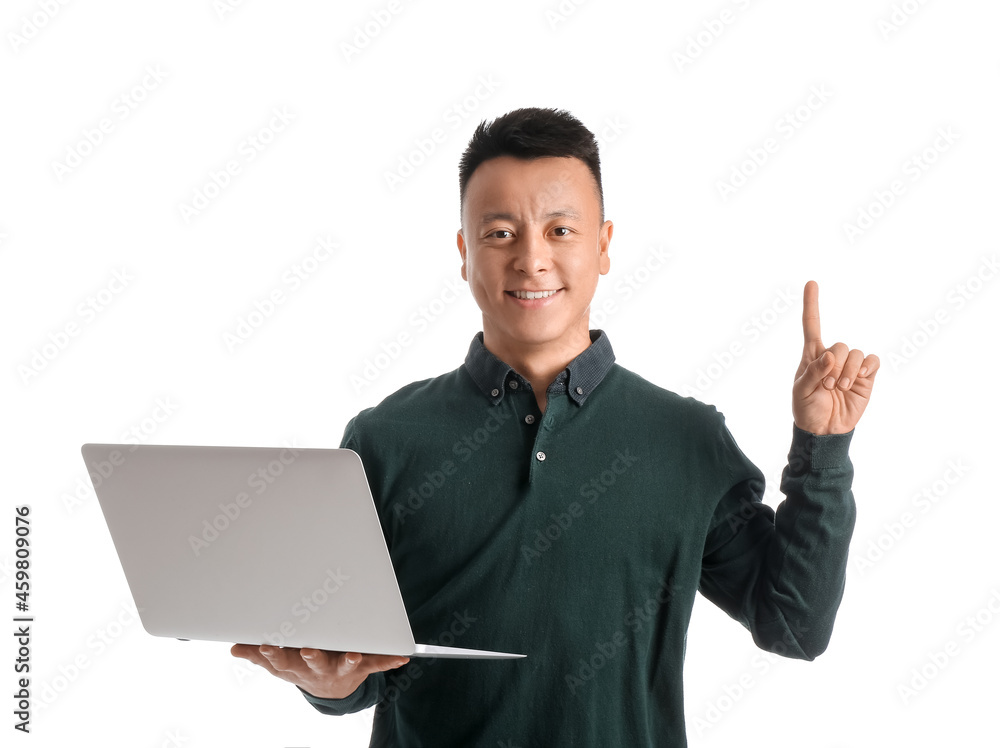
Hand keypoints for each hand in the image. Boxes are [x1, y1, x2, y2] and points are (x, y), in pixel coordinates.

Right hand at [231, 643, 407, 699]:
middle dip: (311, 657)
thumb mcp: (280, 664)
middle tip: (308, 649)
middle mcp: (318, 669)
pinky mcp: (362, 668)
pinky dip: (389, 660)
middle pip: (313, 663)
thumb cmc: (303, 667)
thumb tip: (234, 648)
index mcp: (296, 665)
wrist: (332, 691)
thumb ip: (258, 655)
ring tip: (354, 654)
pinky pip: (377, 664)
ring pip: (344, 664)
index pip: (281, 661)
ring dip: (349, 660)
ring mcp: (341, 669)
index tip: (267, 644)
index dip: (274, 654)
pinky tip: (402, 657)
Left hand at [792, 280, 878, 434]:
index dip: (811, 304)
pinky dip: (866, 369)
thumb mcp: (801, 391)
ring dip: (849, 371)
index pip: (811, 325)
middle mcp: (833, 357)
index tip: (811, 282)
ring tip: (840, 388)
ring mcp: (851, 367)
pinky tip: (858, 382)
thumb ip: (813, 372)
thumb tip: (829, 355)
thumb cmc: (807, 409)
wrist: (824, 430)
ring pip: (856, 353)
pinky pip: (873, 362)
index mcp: (812, 356)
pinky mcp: (866, 377)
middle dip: (834, 365)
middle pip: (840, 344)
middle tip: (828, 385)